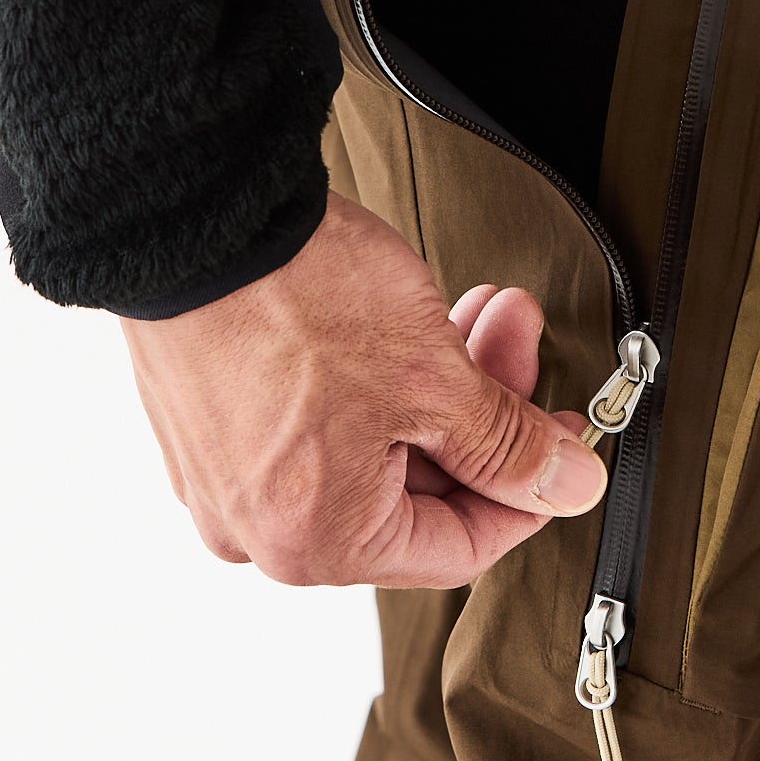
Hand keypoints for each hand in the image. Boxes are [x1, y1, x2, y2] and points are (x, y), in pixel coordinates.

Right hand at [120, 193, 606, 586]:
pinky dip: (372, 378)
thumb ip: (508, 448)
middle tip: (516, 340)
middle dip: (480, 411)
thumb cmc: (292, 297)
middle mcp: (258, 527)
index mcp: (315, 542)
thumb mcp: (434, 378)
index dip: (528, 492)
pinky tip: (407, 317)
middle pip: (413, 489)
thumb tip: (566, 487)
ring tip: (477, 308)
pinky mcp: (209, 418)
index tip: (563, 443)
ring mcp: (225, 473)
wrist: (193, 213)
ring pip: (369, 446)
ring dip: (434, 382)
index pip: (456, 548)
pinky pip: (313, 421)